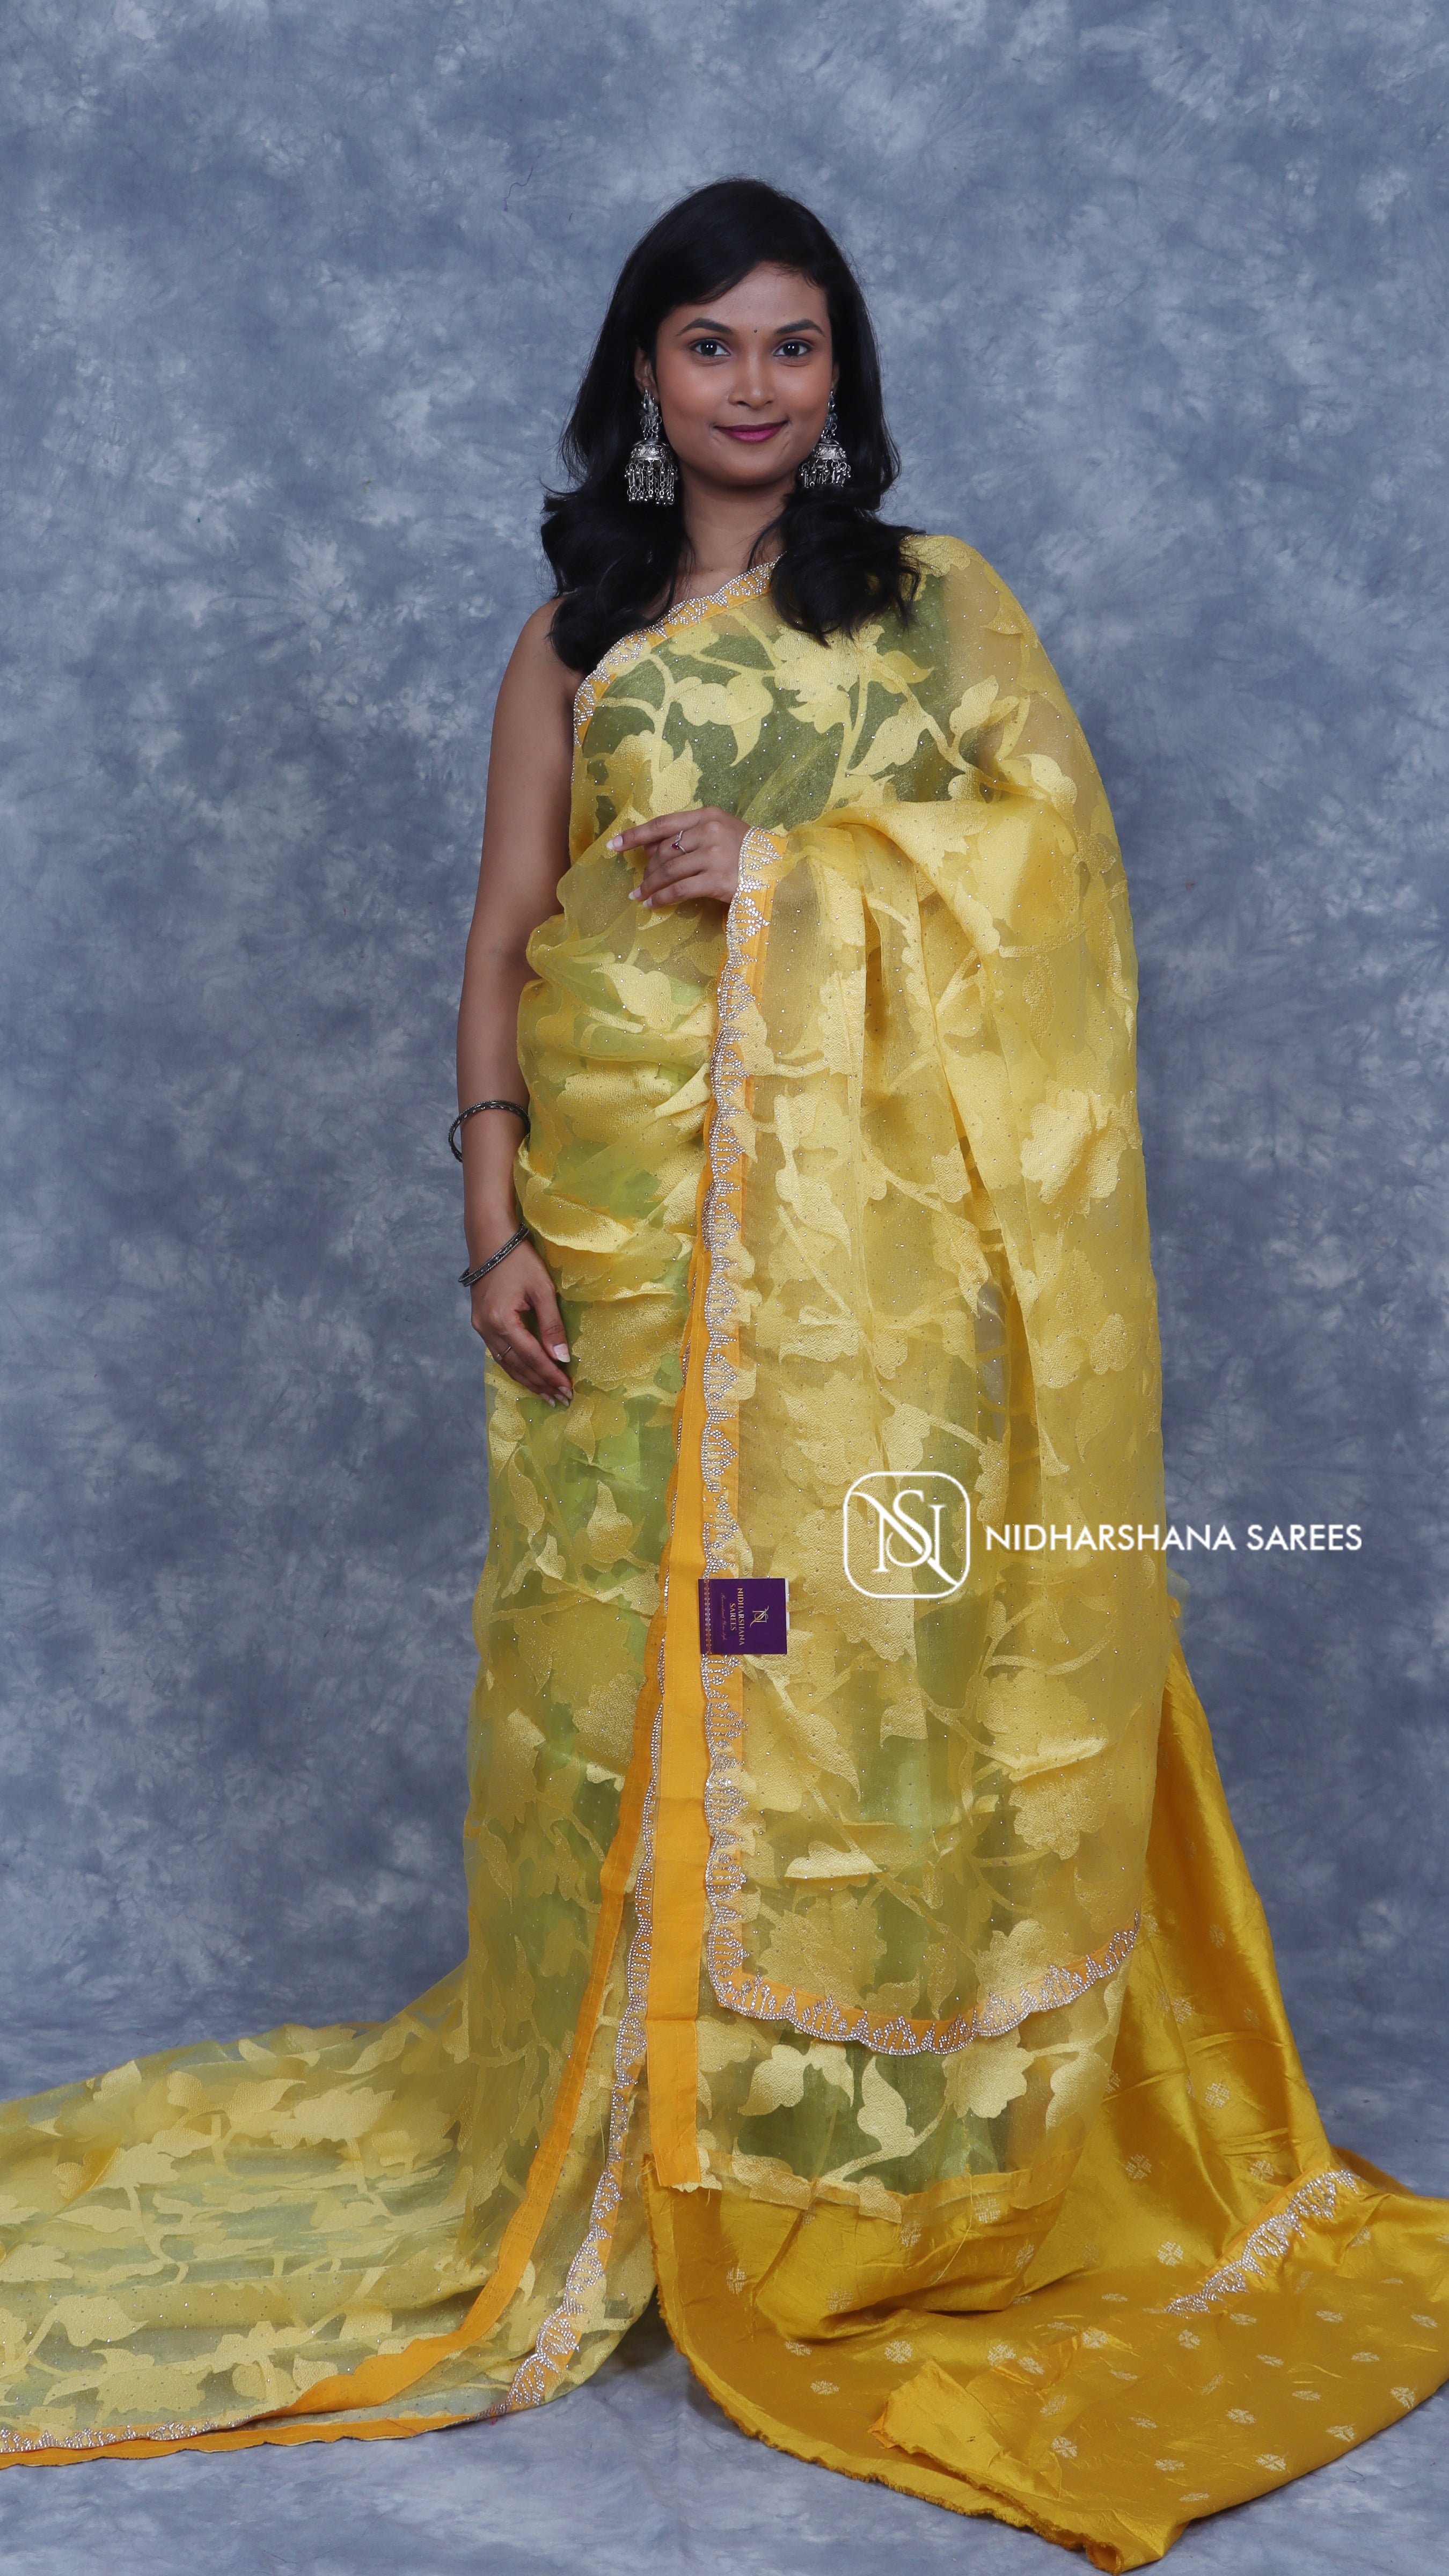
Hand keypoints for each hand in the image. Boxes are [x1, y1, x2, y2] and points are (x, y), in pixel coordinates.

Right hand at [470, 1238, 572, 1404]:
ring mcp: (480, 1328)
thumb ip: (552, 1325)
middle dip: (540, 1384)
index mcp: (501, 1321)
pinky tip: (527, 1375)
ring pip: (506, 1363)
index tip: (567, 1390)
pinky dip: (515, 1366)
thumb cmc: (519, 1260)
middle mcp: (486, 1329)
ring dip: (527, 1380)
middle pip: (517, 1366)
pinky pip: (499, 1353)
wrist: (489, 1240)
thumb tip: (561, 1357)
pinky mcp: (480, 1323)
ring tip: (546, 1395)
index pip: (531, 1357)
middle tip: (560, 1400)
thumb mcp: (542, 1290)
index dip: (550, 1375)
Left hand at [609, 808, 747, 909]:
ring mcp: (714, 855)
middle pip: (664, 851)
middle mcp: (709, 831)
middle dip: (648, 869)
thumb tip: (648, 846)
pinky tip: (652, 904)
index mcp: (708, 815)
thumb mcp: (720, 833)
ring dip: (650, 886)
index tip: (614, 845)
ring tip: (639, 896)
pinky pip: (679, 890)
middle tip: (640, 883)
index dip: (635, 835)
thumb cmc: (748, 852)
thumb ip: (687, 836)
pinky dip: (661, 898)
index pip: (662, 824)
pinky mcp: (717, 880)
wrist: (781, 871)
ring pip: (668, 871)